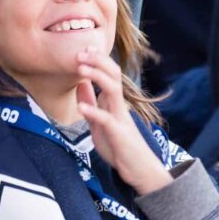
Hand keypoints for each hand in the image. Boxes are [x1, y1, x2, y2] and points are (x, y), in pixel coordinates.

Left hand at [75, 47, 170, 195]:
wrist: (139, 171)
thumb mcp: (99, 122)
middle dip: (98, 62)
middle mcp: (119, 106)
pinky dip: (94, 112)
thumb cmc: (119, 146)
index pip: (108, 74)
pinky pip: (107, 120)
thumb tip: (79, 84)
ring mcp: (120, 119)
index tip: (82, 48)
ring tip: (81, 69)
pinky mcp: (119, 135)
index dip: (96, 60)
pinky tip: (81, 108)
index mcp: (113, 102)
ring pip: (113, 91)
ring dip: (97, 77)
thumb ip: (91, 103)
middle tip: (80, 52)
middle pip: (113, 76)